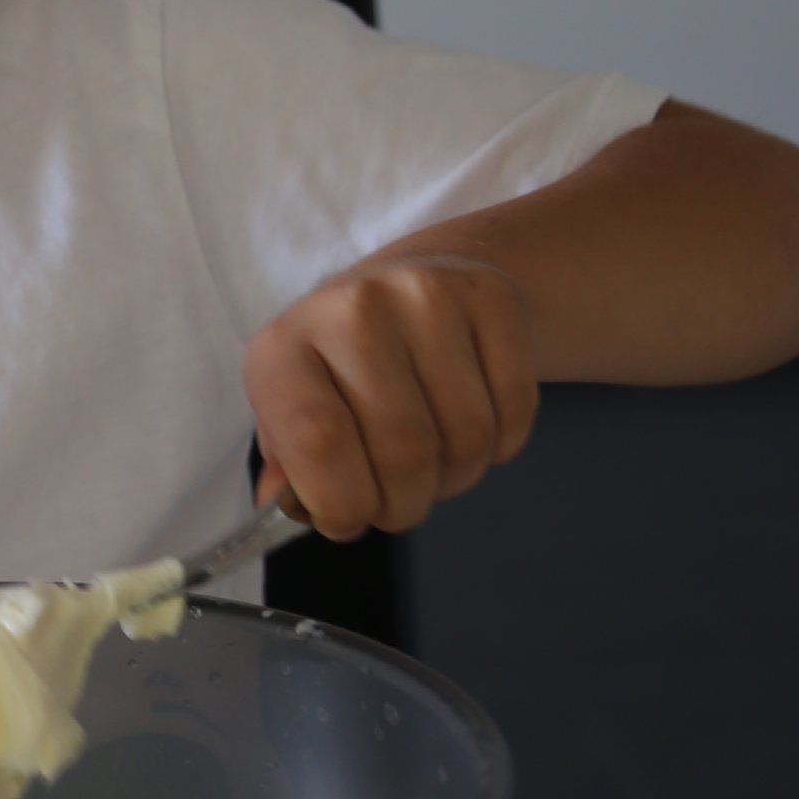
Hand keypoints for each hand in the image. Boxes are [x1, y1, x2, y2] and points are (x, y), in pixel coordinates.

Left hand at [242, 251, 539, 539]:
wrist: (417, 278)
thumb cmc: (343, 364)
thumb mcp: (293, 409)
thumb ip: (293, 465)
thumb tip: (298, 504)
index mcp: (283, 347)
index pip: (318, 440)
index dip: (343, 502)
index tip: (351, 519)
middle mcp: (352, 310)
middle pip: (403, 449)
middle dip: (406, 503)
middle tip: (399, 502)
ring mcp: (428, 295)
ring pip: (467, 436)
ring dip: (456, 476)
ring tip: (434, 460)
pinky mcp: (493, 297)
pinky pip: (515, 410)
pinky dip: (500, 445)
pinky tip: (473, 424)